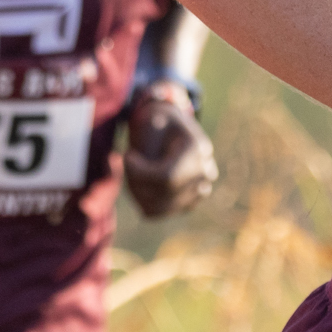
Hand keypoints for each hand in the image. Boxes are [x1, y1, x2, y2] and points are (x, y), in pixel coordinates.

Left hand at [124, 85, 216, 217]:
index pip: (168, 177)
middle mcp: (205, 173)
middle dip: (136, 180)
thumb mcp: (152, 119)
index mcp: (198, 149)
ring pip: (155, 207)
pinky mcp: (187, 204)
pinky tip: (138, 180)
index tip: (126, 155)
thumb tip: (154, 145)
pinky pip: (154, 212)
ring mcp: (199, 190)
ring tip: (132, 170)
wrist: (168, 129)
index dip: (140, 173)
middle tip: (126, 162)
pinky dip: (139, 199)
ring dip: (135, 190)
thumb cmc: (158, 122)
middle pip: (162, 194)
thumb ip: (150, 138)